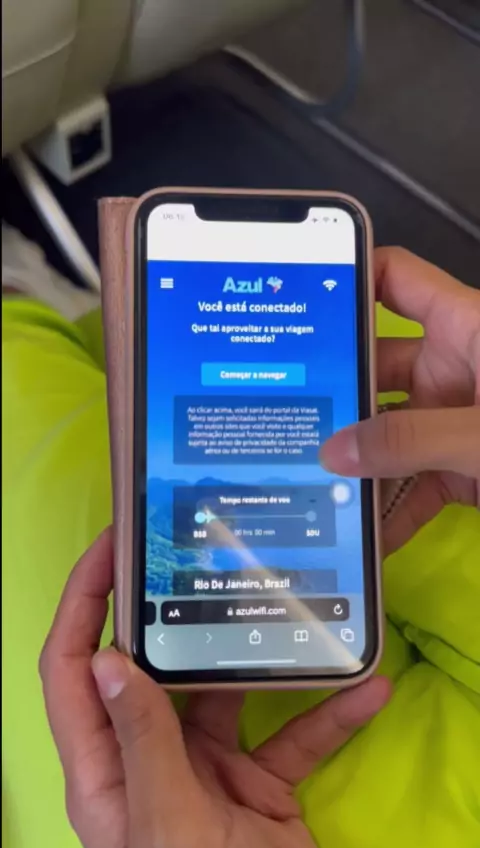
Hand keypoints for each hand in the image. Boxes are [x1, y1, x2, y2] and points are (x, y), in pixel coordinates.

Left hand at [40, 529, 389, 847]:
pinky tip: (366, 687)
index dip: (83, 604)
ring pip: (227, 691)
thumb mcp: (168, 826)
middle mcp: (149, 758)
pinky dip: (329, 715)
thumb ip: (142, 743)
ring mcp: (205, 769)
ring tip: (287, 603)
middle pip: (152, 666)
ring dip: (262, 657)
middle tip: (202, 552)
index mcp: (104, 768)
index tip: (111, 547)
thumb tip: (107, 659)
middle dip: (174, 610)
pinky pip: (291, 737)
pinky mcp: (258, 785)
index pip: (73, 669)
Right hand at [321, 247, 479, 554]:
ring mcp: (456, 418)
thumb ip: (410, 440)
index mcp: (466, 326)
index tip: (293, 307)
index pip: (395, 280)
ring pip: (390, 432)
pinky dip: (394, 508)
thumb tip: (332, 454)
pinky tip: (364, 537)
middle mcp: (454, 365)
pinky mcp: (464, 467)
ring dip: (357, 460)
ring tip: (304, 480)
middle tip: (277, 417)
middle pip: (376, 367)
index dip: (346, 280)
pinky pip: (415, 481)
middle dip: (334, 394)